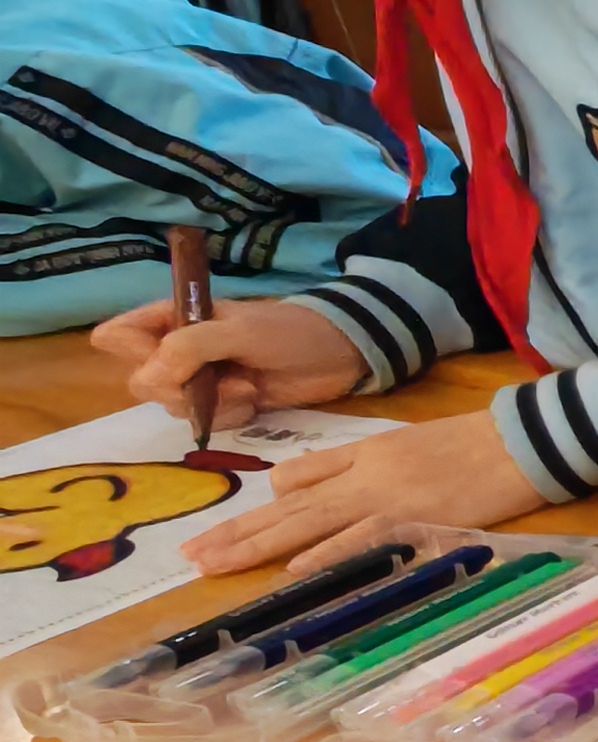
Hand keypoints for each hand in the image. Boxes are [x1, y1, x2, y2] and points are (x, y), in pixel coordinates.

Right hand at [92, 295, 372, 425]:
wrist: (339, 354)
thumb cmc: (289, 330)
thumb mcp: (240, 332)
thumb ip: (190, 348)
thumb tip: (148, 378)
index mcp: (171, 319)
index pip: (114, 336)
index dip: (134, 353)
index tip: (169, 356)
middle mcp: (175, 350)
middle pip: (141, 381)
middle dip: (179, 388)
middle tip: (216, 379)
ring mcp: (198, 379)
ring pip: (172, 406)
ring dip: (211, 404)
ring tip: (248, 388)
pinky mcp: (222, 403)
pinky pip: (203, 422)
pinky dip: (228, 417)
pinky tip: (254, 402)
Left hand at [182, 412, 547, 577]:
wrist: (520, 438)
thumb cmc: (474, 441)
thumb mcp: (407, 442)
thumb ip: (360, 463)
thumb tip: (308, 488)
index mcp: (362, 454)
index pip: (297, 478)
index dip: (265, 508)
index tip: (234, 531)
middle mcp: (360, 476)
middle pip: (285, 506)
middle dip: (236, 532)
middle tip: (190, 556)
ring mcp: (383, 497)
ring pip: (305, 524)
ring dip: (255, 546)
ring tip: (212, 566)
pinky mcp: (412, 518)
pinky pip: (358, 539)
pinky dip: (325, 555)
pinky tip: (293, 572)